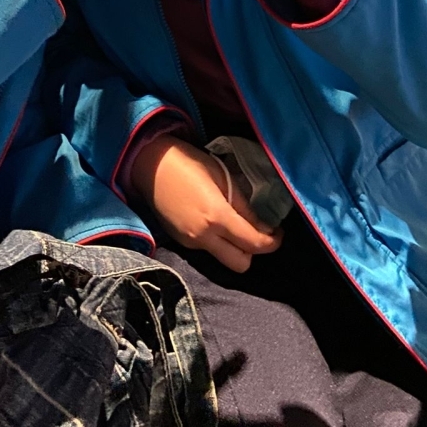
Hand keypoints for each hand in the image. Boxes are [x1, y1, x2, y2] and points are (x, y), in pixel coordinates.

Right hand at [132, 135, 281, 272]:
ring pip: (223, 259)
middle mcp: (203, 237)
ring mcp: (190, 242)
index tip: (278, 232)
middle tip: (258, 232)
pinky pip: (208, 250)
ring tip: (236, 224)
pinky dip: (218, 242)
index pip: (254, 244)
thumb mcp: (221, 178)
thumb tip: (264, 226)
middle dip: (254, 252)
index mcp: (216, 217)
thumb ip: (243, 206)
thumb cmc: (188, 162)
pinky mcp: (180, 241)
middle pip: (241, 264)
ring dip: (235, 248)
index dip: (272, 242)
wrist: (149, 165)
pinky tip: (214, 222)